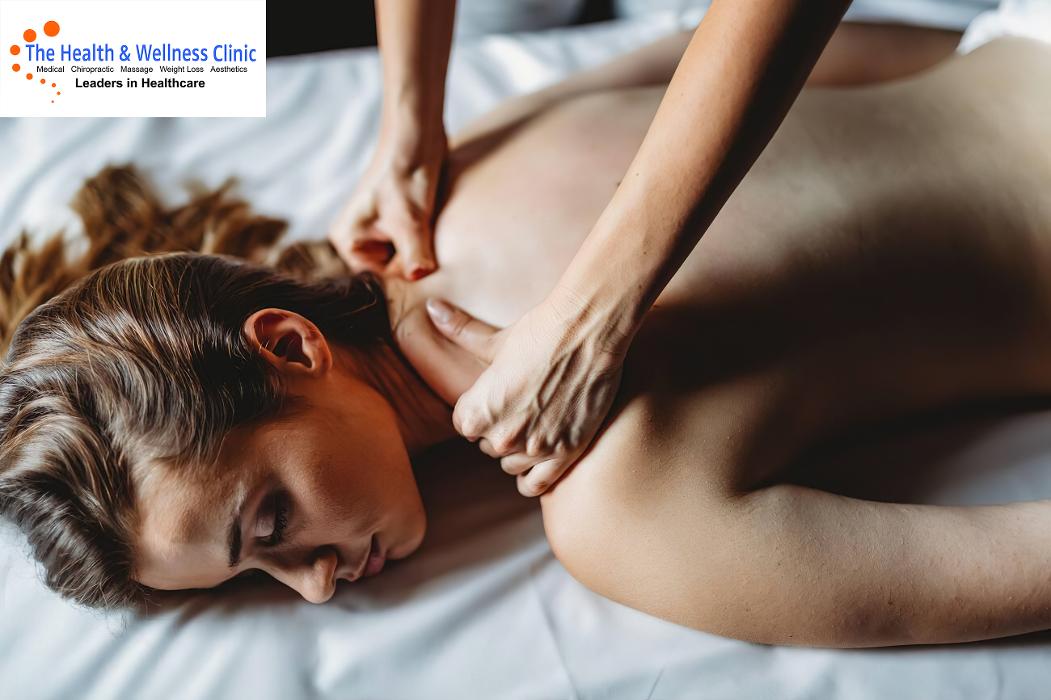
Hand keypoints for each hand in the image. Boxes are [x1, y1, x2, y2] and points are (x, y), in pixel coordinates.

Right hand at [329, 126, 446, 279]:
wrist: (418, 137)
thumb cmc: (405, 174)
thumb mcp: (410, 221)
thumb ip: (414, 256)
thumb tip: (418, 278)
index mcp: (348, 242)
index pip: (380, 279)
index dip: (405, 274)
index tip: (425, 262)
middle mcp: (358, 239)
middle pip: (393, 270)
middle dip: (413, 260)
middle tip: (429, 242)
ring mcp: (376, 230)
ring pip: (406, 257)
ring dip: (421, 249)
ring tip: (429, 228)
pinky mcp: (396, 221)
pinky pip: (412, 243)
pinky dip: (425, 238)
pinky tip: (431, 223)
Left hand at [425, 292, 627, 496]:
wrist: (587, 331)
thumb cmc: (540, 331)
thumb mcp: (495, 340)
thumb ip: (459, 332)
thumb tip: (430, 307)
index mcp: (477, 412)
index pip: (465, 427)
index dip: (481, 410)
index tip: (498, 396)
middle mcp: (502, 436)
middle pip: (489, 446)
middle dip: (500, 429)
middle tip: (521, 405)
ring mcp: (536, 448)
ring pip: (511, 465)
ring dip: (519, 450)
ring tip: (535, 423)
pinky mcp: (566, 453)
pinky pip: (536, 485)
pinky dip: (533, 476)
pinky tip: (539, 457)